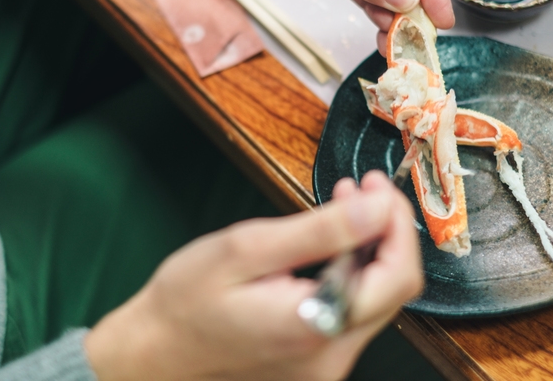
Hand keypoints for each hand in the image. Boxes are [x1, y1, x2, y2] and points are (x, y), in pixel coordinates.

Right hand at [84, 171, 422, 380]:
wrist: (155, 352)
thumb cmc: (187, 300)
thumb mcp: (247, 248)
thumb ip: (319, 230)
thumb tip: (378, 208)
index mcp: (315, 325)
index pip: (397, 276)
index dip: (397, 223)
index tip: (379, 188)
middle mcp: (331, 357)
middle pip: (393, 289)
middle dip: (385, 231)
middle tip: (362, 189)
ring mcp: (326, 365)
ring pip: (375, 299)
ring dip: (367, 249)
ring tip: (344, 208)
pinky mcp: (317, 362)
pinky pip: (351, 312)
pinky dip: (349, 273)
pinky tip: (327, 247)